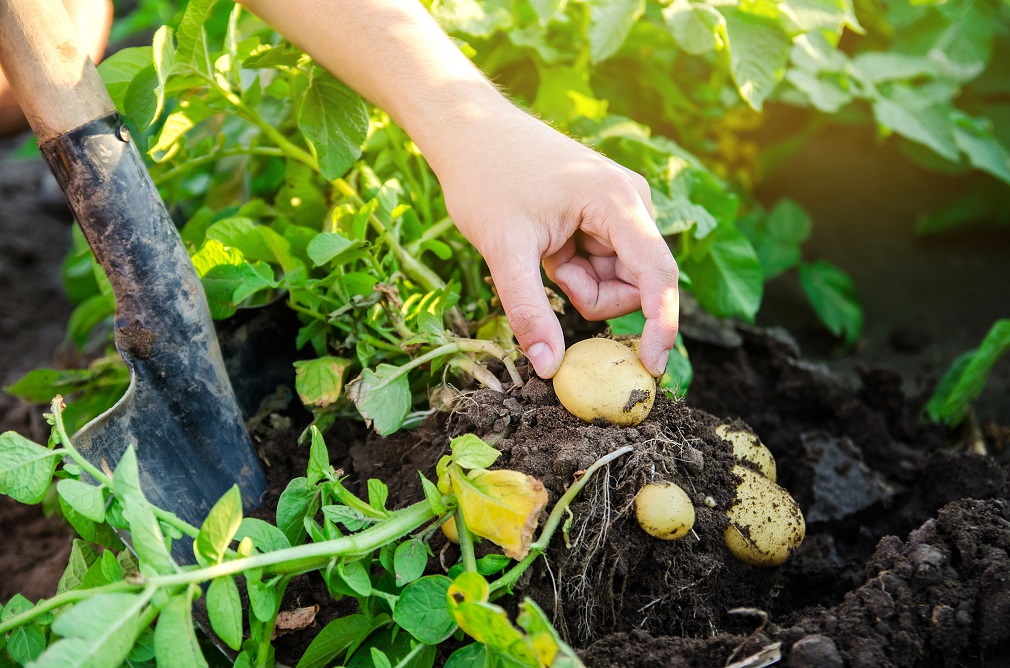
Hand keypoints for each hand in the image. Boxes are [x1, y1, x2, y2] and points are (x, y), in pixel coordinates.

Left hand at [432, 99, 679, 378]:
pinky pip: (603, 265)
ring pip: (617, 280)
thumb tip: (548, 368)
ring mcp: (622, 209)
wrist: (471, 131)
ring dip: (581, 282)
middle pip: (636, 283)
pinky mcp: (607, 216)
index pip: (657, 274)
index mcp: (619, 201)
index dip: (661, 324)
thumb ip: (529, 311)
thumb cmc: (485, 179)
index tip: (651, 367)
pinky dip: (575, 269)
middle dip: (592, 294)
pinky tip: (549, 244)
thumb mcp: (504, 250)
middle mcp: (632, 202)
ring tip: (545, 252)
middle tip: (550, 270)